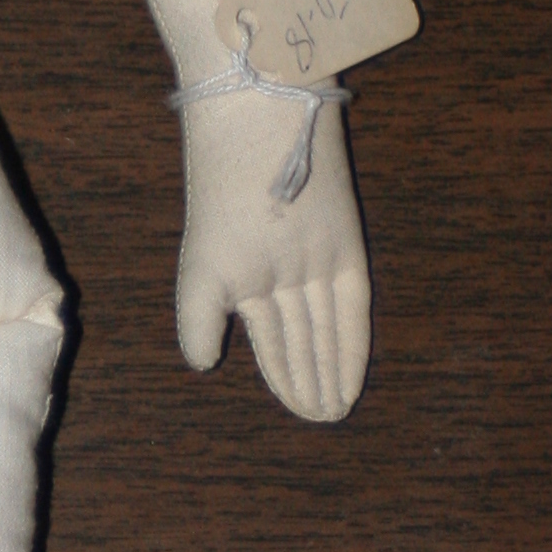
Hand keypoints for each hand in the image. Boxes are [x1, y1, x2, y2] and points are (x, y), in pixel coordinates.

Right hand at [174, 92, 370, 422]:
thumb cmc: (221, 192)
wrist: (258, 132)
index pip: (277, 338)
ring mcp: (318, 262)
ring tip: (333, 412)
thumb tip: (202, 365)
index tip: (302, 410)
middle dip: (313, 379)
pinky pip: (351, 309)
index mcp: (248, 277)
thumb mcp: (202, 269)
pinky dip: (351, 347)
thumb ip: (200, 318)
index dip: (289, 375)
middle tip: (323, 419)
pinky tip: (350, 380)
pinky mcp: (348, 248)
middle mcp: (289, 273)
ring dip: (330, 372)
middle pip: (306, 338)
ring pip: (326, 330)